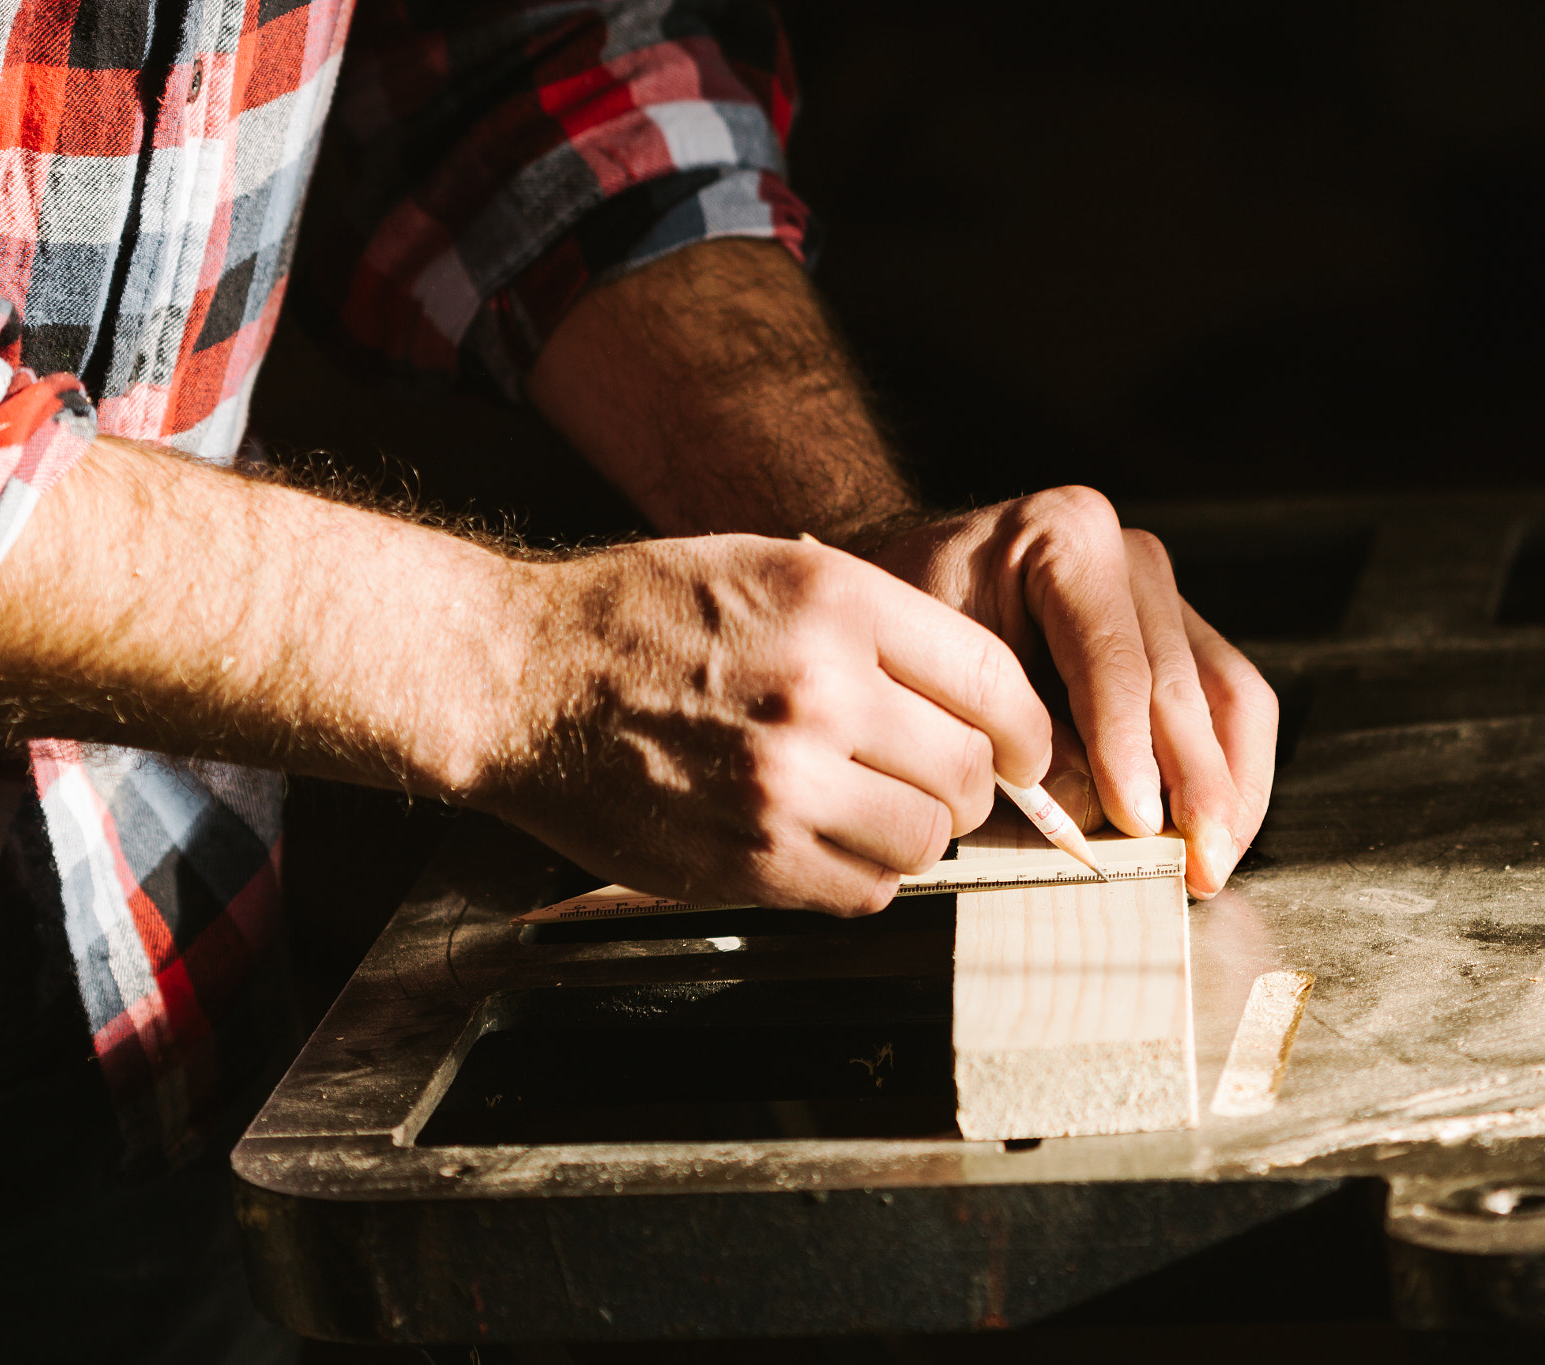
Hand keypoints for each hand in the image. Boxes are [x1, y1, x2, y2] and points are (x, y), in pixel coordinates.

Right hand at [470, 533, 1053, 914]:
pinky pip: (863, 892)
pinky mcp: (747, 859)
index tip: (1023, 749)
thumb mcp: (766, 567)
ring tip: (871, 809)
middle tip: (937, 781)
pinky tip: (827, 841)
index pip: (992, 681)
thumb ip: (875, 625)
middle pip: (967, 771)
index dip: (1025, 728)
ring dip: (915, 834)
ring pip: (925, 841)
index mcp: (833, 601)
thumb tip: (978, 700)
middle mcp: (819, 690)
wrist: (519, 680)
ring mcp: (782, 782)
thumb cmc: (639, 617)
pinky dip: (865, 877)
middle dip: (969, 785)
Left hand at [861, 487, 1277, 897]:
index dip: (1130, 751)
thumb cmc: (916, 640)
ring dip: (1231, 787)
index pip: (1114, 662)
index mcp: (1065, 537)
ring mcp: (1164, 595)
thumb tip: (1105, 815)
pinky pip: (1231, 704)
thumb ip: (1017, 743)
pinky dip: (1231, 772)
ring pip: (1230, 695)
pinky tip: (1219, 832)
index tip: (1138, 823)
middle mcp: (1130, 558)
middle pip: (1183, 683)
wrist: (910, 594)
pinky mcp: (1182, 636)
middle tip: (1199, 865)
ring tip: (1217, 862)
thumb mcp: (941, 680)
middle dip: (1196, 784)